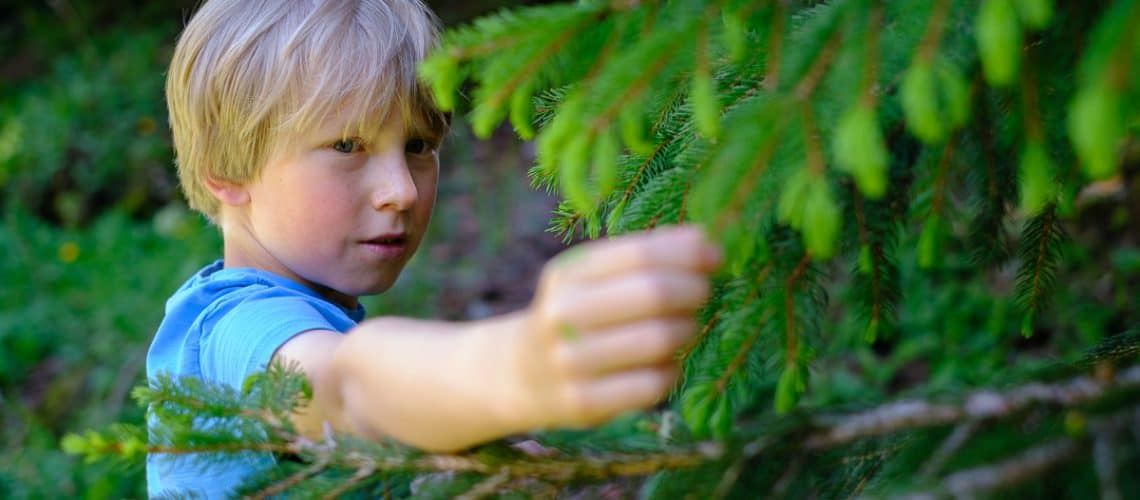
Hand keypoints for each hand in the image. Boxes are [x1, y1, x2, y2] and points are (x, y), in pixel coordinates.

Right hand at [509, 225, 721, 429]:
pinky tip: (665, 364)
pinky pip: (652, 384)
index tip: (713, 257)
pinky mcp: (582, 403)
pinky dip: (671, 370)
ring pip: (658, 340)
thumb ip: (645, 256)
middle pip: (653, 294)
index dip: (687, 254)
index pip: (640, 254)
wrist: (523, 373)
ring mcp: (569, 362)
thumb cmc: (577, 314)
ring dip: (686, 330)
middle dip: (692, 290)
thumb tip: (706, 242)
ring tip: (685, 327)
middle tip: (702, 293)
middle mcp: (562, 315)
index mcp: (567, 273)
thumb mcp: (595, 277)